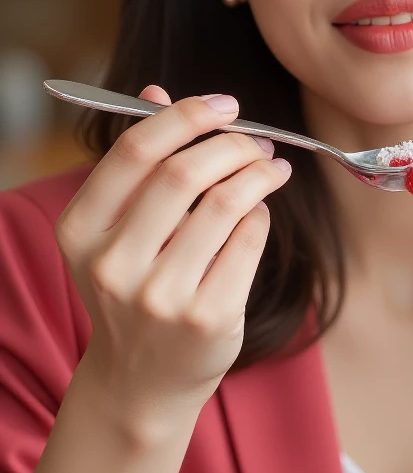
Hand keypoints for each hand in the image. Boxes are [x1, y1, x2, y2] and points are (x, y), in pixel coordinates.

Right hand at [56, 86, 290, 432]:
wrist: (141, 381)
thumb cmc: (134, 286)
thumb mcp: (115, 228)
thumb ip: (135, 161)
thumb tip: (155, 91)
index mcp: (81, 230)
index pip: (136, 151)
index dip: (187, 116)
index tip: (225, 104)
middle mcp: (113, 265)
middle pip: (185, 173)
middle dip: (233, 143)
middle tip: (257, 139)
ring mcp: (161, 297)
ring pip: (226, 203)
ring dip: (259, 172)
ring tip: (271, 166)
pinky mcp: (209, 318)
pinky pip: (250, 239)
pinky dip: (262, 213)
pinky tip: (261, 210)